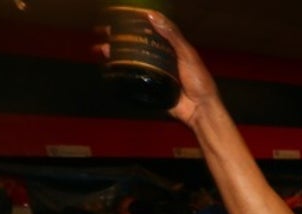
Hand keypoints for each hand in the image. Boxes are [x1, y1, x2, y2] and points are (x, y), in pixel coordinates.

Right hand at [94, 11, 219, 126]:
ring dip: (116, 54)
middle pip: (137, 45)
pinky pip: (134, 78)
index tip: (119, 18)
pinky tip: (110, 67)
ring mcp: (155, 73)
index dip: (135, 24)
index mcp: (171, 48)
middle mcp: (161, 59)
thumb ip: (172, 36)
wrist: (199, 110)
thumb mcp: (187, 54)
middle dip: (119, 39)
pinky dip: (122, 72)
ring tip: (102, 49)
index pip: (150, 31)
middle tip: (103, 33)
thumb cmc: (199, 81)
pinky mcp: (150, 88)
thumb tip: (152, 15)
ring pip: (133, 60)